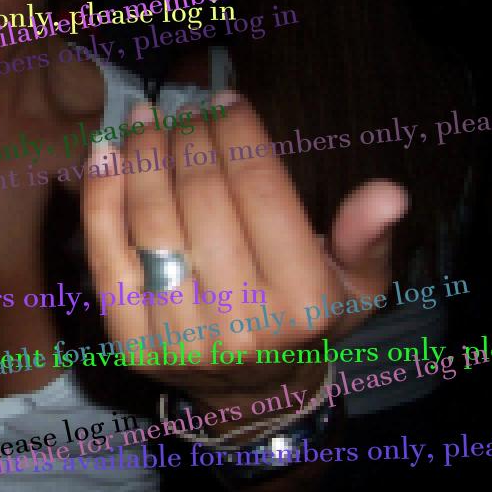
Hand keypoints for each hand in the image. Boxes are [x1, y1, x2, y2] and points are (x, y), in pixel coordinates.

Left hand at [81, 96, 408, 401]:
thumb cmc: (305, 316)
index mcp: (302, 299)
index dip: (237, 133)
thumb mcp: (355, 284)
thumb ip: (364, 236)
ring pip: (151, 220)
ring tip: (147, 118)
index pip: (260, 189)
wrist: (250, 392)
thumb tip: (390, 192)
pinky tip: (104, 151)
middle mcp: (241, 321)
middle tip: (185, 108)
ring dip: (144, 155)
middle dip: (190, 137)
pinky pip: (105, 253)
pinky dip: (100, 196)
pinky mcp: (128, 340)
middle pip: (203, 197)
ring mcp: (179, 334)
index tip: (224, 99)